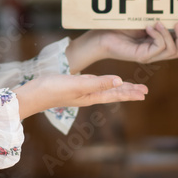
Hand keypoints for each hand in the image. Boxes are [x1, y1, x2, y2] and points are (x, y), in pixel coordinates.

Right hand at [13, 74, 147, 119]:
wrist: (33, 94)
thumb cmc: (53, 89)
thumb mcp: (78, 84)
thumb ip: (98, 83)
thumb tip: (119, 81)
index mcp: (91, 96)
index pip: (116, 94)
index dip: (130, 93)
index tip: (144, 93)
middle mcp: (88, 95)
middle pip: (113, 93)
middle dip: (128, 91)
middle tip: (144, 91)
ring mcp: (80, 92)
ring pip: (105, 89)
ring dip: (119, 88)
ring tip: (129, 87)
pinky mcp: (73, 87)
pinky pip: (95, 85)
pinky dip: (105, 83)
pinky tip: (104, 81)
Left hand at [65, 22, 177, 72]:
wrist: (101, 33)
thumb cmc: (119, 25)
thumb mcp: (144, 20)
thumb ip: (161, 21)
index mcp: (156, 43)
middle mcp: (154, 52)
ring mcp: (149, 56)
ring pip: (172, 51)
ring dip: (169, 35)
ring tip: (158, 23)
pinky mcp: (142, 56)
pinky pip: (159, 48)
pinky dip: (159, 36)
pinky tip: (149, 28)